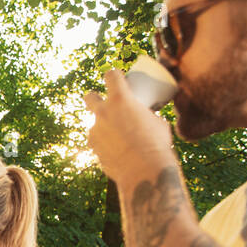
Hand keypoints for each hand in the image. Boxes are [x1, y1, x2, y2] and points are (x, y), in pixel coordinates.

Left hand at [83, 69, 176, 186]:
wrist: (143, 171)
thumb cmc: (156, 144)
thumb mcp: (157, 122)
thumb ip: (146, 115)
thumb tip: (146, 117)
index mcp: (121, 99)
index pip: (111, 76)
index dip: (113, 75)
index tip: (117, 78)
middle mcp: (103, 112)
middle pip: (89, 97)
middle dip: (95, 98)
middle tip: (105, 104)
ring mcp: (94, 131)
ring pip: (93, 123)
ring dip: (102, 125)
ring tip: (117, 135)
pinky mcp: (92, 148)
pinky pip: (95, 141)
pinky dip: (103, 142)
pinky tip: (114, 149)